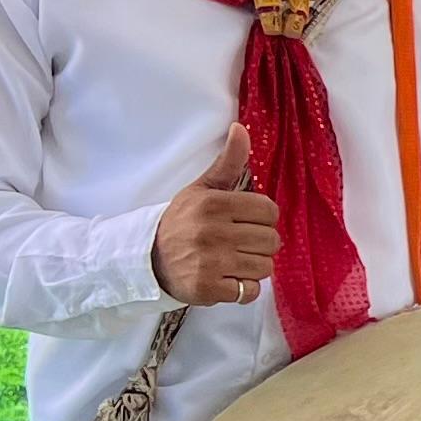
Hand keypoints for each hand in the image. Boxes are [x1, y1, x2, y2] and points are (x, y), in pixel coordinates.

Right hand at [153, 125, 280, 307]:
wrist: (149, 259)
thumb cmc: (182, 222)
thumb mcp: (202, 189)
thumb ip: (227, 162)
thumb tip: (241, 128)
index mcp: (214, 204)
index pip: (269, 211)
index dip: (262, 218)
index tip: (244, 221)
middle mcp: (213, 232)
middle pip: (271, 240)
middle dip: (259, 243)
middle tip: (237, 243)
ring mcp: (211, 263)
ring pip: (265, 267)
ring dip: (253, 266)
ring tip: (231, 260)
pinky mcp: (208, 289)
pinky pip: (250, 291)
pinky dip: (243, 289)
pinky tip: (226, 278)